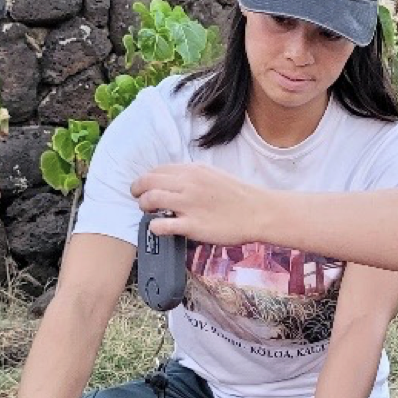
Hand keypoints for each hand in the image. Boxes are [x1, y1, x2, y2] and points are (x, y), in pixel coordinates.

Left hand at [131, 164, 263, 246]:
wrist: (259, 212)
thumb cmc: (239, 196)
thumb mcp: (213, 175)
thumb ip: (192, 176)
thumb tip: (174, 181)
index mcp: (192, 170)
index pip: (157, 170)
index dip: (147, 179)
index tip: (146, 188)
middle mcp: (187, 184)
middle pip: (147, 182)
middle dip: (138, 191)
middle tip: (140, 200)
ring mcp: (189, 205)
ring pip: (150, 200)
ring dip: (144, 207)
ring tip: (149, 214)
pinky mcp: (192, 226)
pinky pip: (160, 225)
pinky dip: (154, 227)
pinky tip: (159, 228)